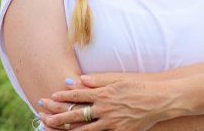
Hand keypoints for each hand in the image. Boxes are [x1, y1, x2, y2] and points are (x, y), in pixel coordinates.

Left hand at [43, 80, 171, 130]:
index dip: (64, 96)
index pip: (78, 94)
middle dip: (58, 116)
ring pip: (84, 129)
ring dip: (67, 129)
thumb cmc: (139, 86)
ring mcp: (111, 122)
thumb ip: (98, 79)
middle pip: (76, 114)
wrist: (159, 99)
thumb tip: (80, 79)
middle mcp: (105, 108)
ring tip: (53, 130)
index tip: (51, 96)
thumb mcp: (118, 78)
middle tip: (44, 117)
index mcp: (104, 93)